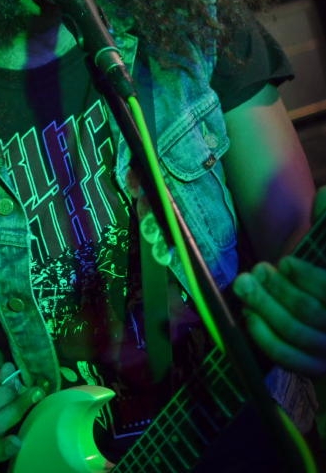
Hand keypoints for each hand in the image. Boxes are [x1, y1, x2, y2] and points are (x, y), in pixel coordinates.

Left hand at [232, 186, 325, 376]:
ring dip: (266, 308)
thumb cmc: (320, 276)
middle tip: (254, 271)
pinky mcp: (314, 368)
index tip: (285, 262)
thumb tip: (325, 194)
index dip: (310, 279)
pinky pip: (288, 358)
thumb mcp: (325, 248)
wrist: (320, 308)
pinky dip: (264, 336)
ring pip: (296, 335)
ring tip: (245, 283)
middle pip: (312, 315)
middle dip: (278, 292)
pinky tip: (248, 315)